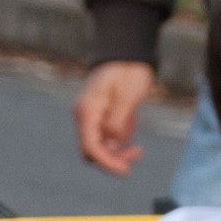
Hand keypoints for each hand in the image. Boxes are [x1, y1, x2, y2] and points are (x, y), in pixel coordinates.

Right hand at [74, 60, 156, 175]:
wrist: (127, 50)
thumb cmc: (129, 70)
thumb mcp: (128, 96)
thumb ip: (117, 122)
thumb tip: (112, 146)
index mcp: (87, 111)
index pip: (91, 149)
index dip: (108, 163)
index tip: (126, 170)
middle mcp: (83, 115)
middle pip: (92, 151)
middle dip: (113, 158)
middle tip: (137, 152)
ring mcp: (89, 115)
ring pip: (99, 144)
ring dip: (118, 145)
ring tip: (134, 124)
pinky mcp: (97, 114)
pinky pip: (104, 134)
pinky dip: (118, 135)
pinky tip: (131, 121)